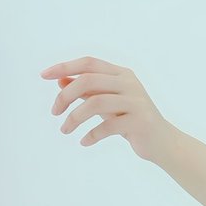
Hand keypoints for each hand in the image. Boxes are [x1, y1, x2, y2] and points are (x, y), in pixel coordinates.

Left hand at [40, 55, 172, 162]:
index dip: (65, 66)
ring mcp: (136, 101)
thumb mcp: (107, 103)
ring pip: (95, 103)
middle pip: (88, 80)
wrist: (162, 142)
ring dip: (74, 118)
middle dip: (65, 96)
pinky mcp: (140, 121)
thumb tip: (59, 80)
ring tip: (65, 130)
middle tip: (54, 112)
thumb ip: (87, 90)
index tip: (43, 75)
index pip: (88, 63)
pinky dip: (91, 135)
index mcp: (121, 74)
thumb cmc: (131, 120)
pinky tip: (84, 142)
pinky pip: (108, 126)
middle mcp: (129, 83)